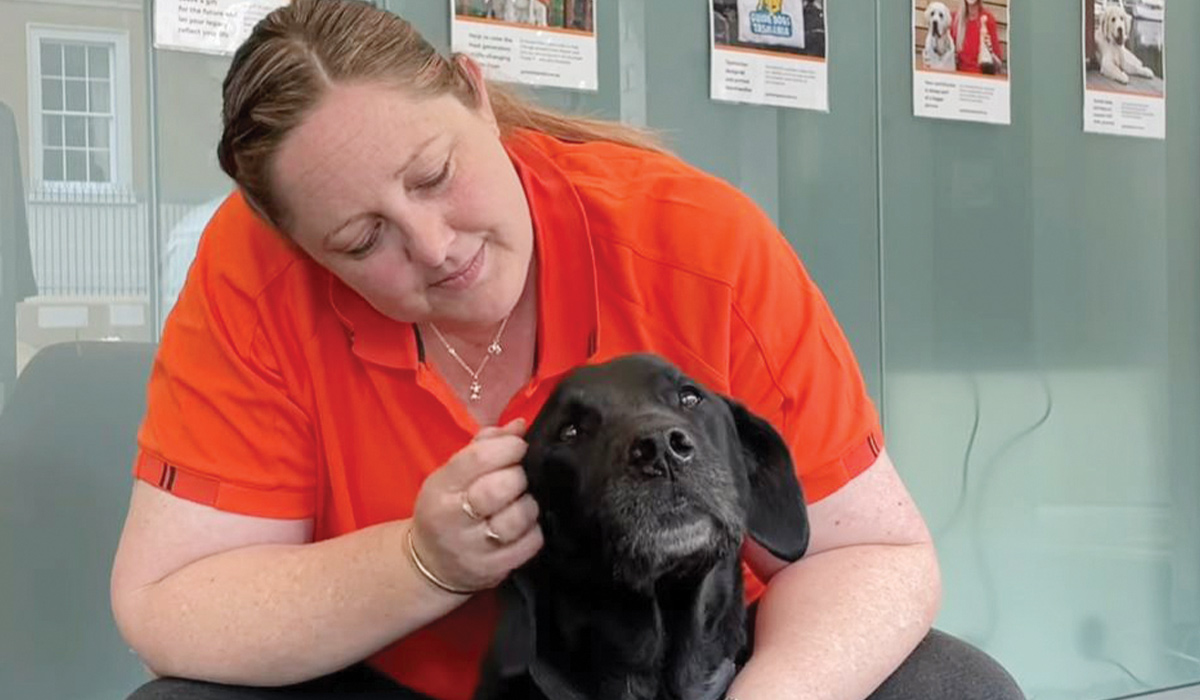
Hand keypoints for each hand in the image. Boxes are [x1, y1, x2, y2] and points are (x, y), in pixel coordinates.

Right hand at [409, 418, 542, 592]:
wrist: (429, 564)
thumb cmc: (447, 508)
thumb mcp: (452, 474)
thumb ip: (484, 445)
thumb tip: (520, 425)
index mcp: (441, 488)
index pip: (478, 459)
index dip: (509, 447)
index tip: (519, 446)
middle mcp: (453, 518)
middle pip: (499, 489)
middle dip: (519, 476)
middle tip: (520, 477)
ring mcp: (473, 548)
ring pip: (517, 519)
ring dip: (529, 505)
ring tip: (523, 502)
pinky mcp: (493, 570)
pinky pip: (529, 545)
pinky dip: (534, 531)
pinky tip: (525, 526)